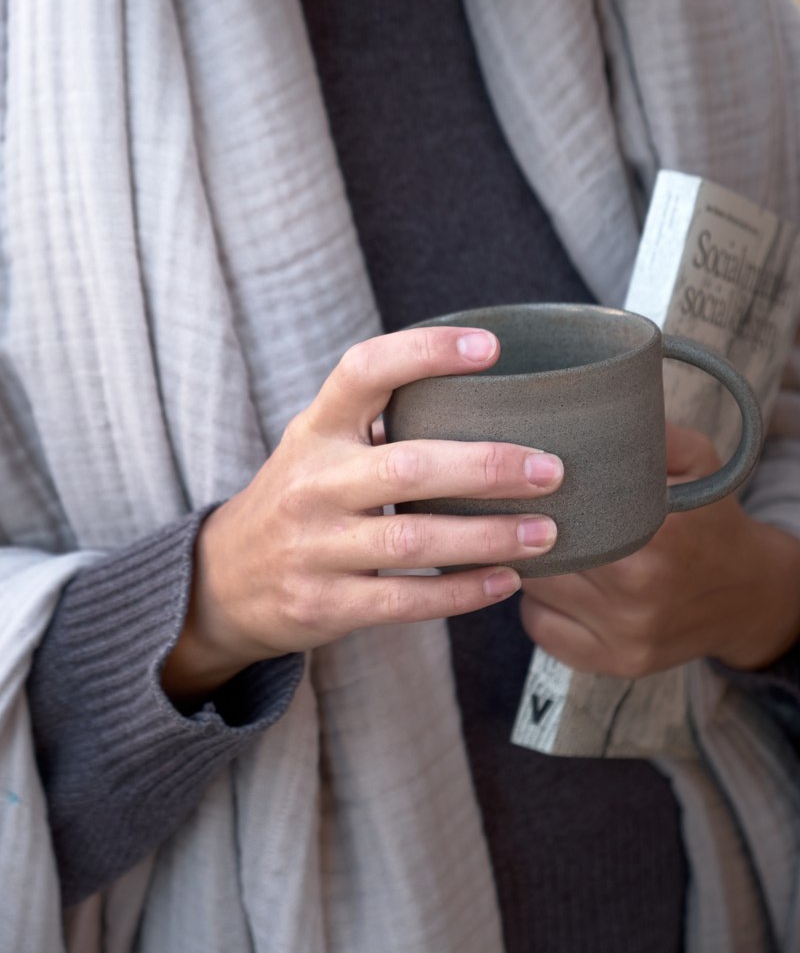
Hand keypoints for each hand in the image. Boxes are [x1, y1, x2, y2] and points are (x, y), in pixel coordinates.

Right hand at [162, 327, 562, 700]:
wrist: (224, 581)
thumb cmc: (298, 498)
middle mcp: (312, 483)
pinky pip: (404, 601)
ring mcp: (314, 547)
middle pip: (407, 467)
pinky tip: (506, 581)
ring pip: (413, 541)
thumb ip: (379, 420)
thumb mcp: (318, 445)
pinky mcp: (323, 604)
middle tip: (550, 468)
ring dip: (488, 537)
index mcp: (316, 430)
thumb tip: (485, 391)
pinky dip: (462, 593)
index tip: (491, 348)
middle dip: (487, 467)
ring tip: (546, 532)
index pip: (363, 371)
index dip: (424, 352)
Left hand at [520, 424, 799, 678]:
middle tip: (520, 509)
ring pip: (534, 591)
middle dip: (523, 530)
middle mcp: (638, 592)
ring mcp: (625, 635)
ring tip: (547, 543)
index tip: (521, 483)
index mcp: (654, 536)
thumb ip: (642, 432)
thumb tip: (578, 408)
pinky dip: (538, 605)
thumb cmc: (710, 519)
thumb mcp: (694, 459)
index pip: (556, 514)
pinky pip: (540, 629)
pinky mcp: (615, 663)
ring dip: (529, 566)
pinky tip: (561, 584)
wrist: (748, 593)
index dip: (530, 498)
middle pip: (538, 554)